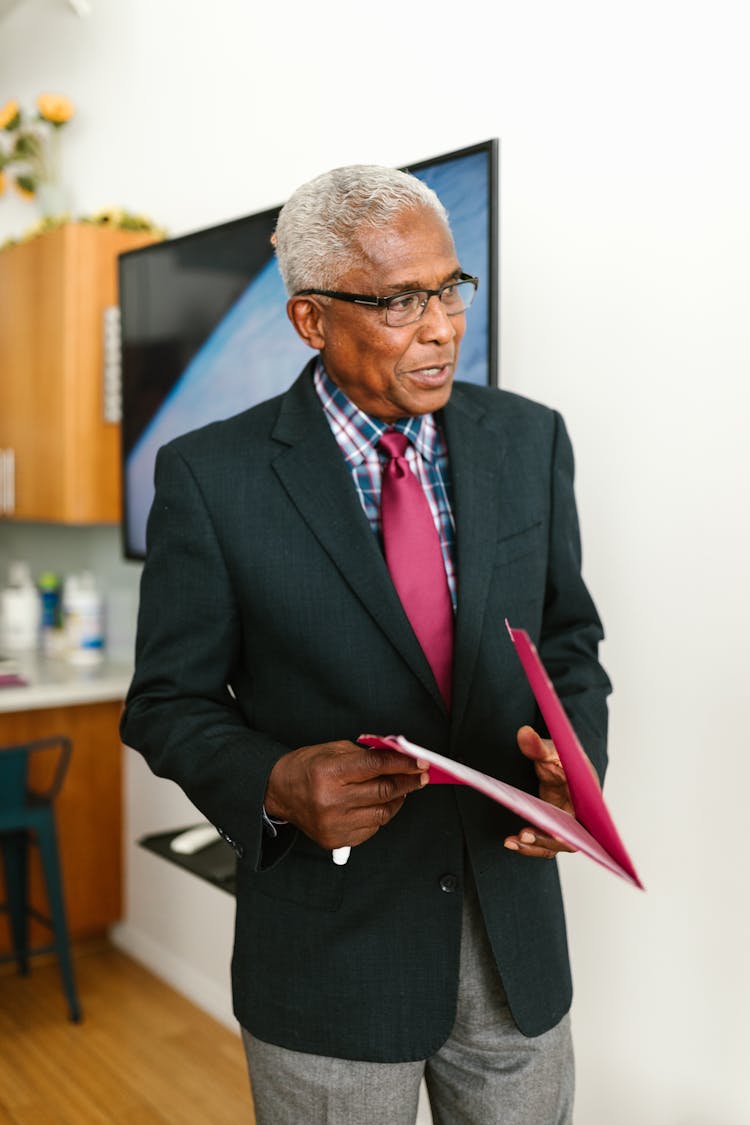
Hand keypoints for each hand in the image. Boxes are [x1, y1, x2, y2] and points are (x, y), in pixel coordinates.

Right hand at [264, 740, 428, 850]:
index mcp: (329, 772)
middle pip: (383, 791)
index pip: (376, 766)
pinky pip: (372, 828)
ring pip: (383, 813)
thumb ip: (367, 754)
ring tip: (402, 789)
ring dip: (398, 799)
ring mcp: (334, 823)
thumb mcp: (334, 750)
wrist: (278, 792)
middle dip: (408, 782)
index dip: (403, 763)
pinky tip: (380, 804)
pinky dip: (381, 815)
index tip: (420, 762)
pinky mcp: (336, 840)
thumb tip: (400, 757)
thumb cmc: (307, 767)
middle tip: (421, 775)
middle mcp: (331, 800)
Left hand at [504, 725, 576, 858]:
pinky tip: (509, 841)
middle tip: (524, 834)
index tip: (554, 832)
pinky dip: (528, 844)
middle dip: (546, 840)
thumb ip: (539, 746)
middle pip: (568, 839)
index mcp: (588, 799)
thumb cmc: (563, 757)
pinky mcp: (552, 826)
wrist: (559, 762)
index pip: (585, 824)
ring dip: (533, 846)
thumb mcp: (551, 749)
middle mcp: (581, 817)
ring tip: (511, 841)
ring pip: (553, 844)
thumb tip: (524, 733)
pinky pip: (543, 842)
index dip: (571, 832)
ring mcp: (566, 824)